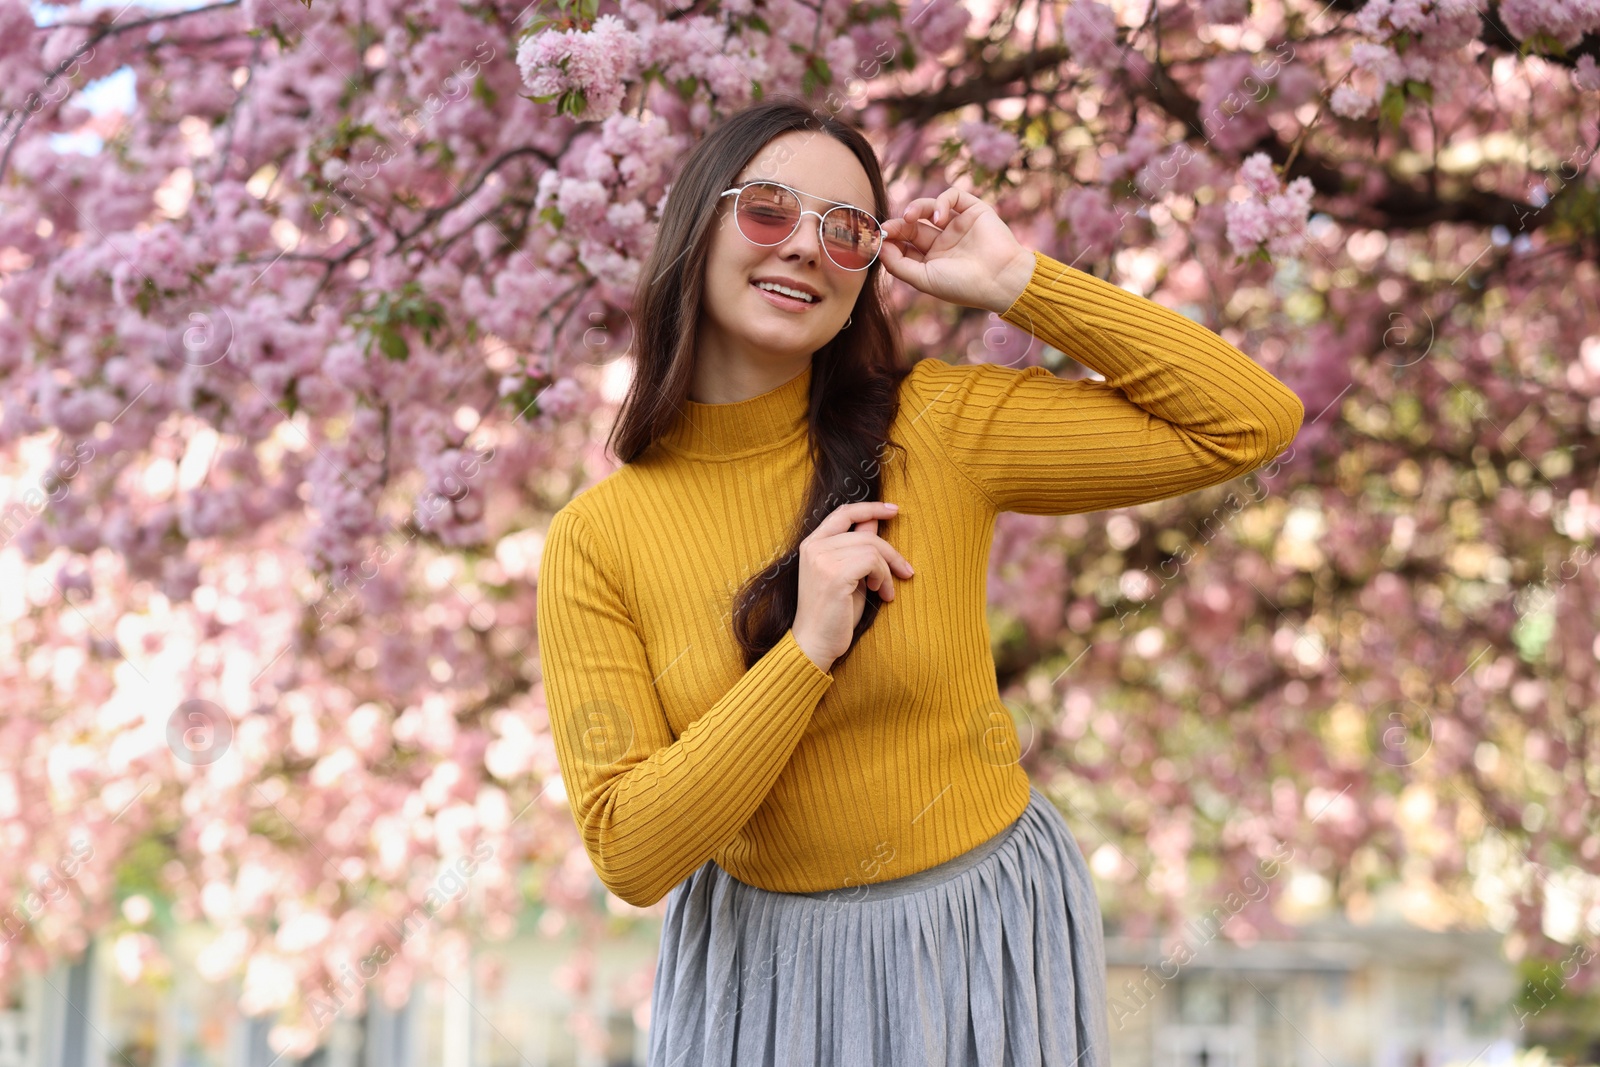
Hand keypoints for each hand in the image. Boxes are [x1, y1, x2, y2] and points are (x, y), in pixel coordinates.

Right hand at [792, 501, 913, 672]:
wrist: (815, 643)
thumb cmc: (833, 613)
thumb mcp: (849, 573)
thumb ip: (857, 546)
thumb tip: (874, 521)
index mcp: (812, 544)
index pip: (844, 513)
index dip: (871, 508)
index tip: (894, 510)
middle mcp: (814, 547)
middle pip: (866, 533)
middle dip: (891, 553)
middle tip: (906, 571)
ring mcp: (822, 559)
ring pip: (872, 548)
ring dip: (888, 571)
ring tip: (885, 590)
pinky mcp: (835, 574)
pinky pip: (873, 562)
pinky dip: (884, 578)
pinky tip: (880, 593)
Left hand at [879, 188, 1035, 315]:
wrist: (1000, 280)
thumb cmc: (962, 286)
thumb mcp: (924, 279)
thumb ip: (898, 265)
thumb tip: (879, 246)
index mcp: (932, 260)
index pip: (904, 244)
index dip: (890, 239)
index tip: (879, 238)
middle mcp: (943, 242)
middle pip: (913, 225)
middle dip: (899, 223)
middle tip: (889, 226)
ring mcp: (958, 225)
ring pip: (929, 208)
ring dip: (915, 208)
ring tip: (911, 217)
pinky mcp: (973, 211)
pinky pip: (952, 196)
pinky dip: (941, 201)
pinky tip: (940, 217)